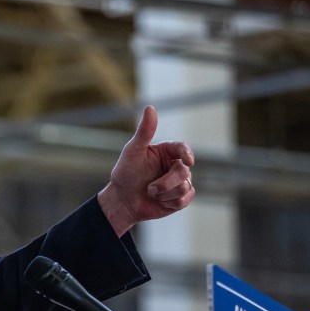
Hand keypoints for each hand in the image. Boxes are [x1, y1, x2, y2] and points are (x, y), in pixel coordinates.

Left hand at [98, 105, 195, 236]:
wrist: (122, 200)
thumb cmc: (125, 174)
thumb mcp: (133, 151)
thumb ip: (144, 131)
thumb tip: (150, 107)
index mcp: (166, 152)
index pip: (182, 149)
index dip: (186, 154)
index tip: (187, 161)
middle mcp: (175, 165)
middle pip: (184, 171)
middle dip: (166, 182)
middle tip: (150, 188)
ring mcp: (179, 182)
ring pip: (185, 187)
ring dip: (164, 193)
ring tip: (151, 193)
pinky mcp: (180, 198)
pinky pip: (185, 199)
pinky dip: (169, 202)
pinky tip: (159, 201)